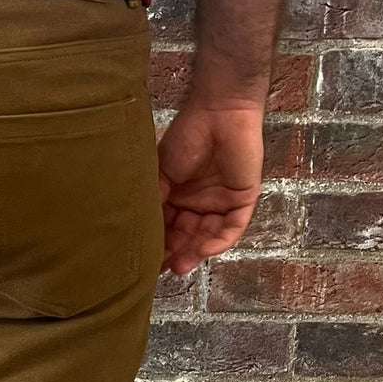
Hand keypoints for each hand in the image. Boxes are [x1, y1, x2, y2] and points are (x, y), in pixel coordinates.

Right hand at [156, 100, 264, 276]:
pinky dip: (218, 241)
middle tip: (162, 269)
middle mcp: (198, 202)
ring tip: (180, 265)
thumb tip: (139, 231)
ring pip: (207, 235)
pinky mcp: (243, 199)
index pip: (167, 226)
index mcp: (178, 195)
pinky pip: (232, 227)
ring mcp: (221, 202)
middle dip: (175, 253)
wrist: (220, 112)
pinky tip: (204, 249)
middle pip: (186, 235)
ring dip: (195, 252)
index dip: (157, 244)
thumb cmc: (187, 136)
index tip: (145, 262)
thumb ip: (154, 201)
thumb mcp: (161, 173)